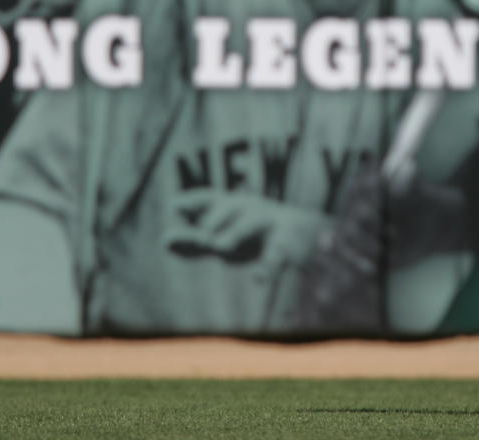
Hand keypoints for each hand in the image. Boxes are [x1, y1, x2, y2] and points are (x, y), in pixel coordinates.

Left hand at [166, 190, 326, 270]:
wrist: (313, 236)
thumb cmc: (258, 238)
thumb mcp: (227, 240)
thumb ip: (195, 243)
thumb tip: (165, 240)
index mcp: (233, 205)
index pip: (208, 199)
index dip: (192, 204)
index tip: (176, 207)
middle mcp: (250, 209)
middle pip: (229, 207)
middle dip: (213, 220)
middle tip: (201, 239)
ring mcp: (271, 225)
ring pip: (251, 224)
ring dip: (235, 232)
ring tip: (218, 247)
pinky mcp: (290, 245)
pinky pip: (279, 253)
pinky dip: (270, 265)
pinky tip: (260, 279)